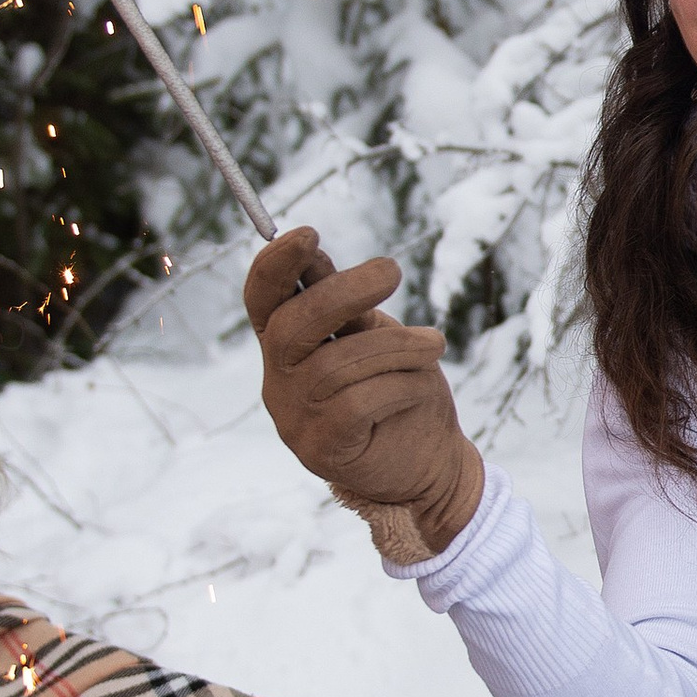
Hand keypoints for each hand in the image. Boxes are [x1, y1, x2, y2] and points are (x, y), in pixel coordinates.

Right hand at [245, 228, 484, 555]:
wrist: (430, 462)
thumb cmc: (400, 389)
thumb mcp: (372, 336)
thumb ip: (343, 305)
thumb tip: (313, 252)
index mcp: (286, 346)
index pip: (262, 300)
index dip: (274, 265)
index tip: (308, 234)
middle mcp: (279, 381)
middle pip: (293, 325)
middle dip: (344, 291)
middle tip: (392, 271)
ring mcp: (294, 418)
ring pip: (336, 365)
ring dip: (395, 346)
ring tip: (434, 344)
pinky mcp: (322, 448)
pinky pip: (358, 403)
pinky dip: (400, 385)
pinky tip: (422, 384)